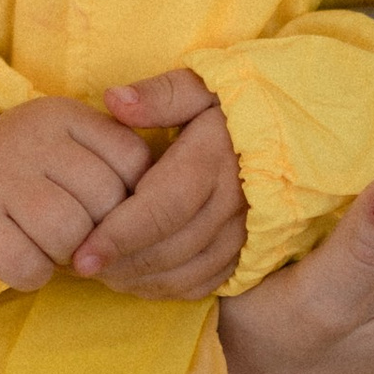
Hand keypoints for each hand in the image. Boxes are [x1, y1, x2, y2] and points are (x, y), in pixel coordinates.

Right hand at [0, 95, 149, 290]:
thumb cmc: (30, 171)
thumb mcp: (71, 143)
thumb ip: (116, 159)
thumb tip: (165, 205)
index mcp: (64, 115)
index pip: (133, 160)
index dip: (133, 199)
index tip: (110, 207)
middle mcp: (31, 139)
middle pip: (106, 202)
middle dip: (104, 232)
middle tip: (83, 233)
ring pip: (69, 233)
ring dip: (70, 255)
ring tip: (55, 246)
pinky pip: (28, 265)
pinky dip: (35, 275)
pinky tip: (26, 258)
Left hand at [69, 69, 245, 295]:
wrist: (295, 130)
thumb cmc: (237, 104)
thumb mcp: (202, 84)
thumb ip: (160, 94)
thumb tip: (114, 100)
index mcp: (214, 161)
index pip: (161, 210)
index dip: (117, 236)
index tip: (80, 255)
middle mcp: (234, 204)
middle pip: (170, 249)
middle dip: (120, 264)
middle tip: (78, 265)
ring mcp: (245, 233)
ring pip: (187, 273)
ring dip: (140, 281)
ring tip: (101, 274)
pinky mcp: (250, 251)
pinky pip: (207, 283)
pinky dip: (168, 289)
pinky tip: (136, 281)